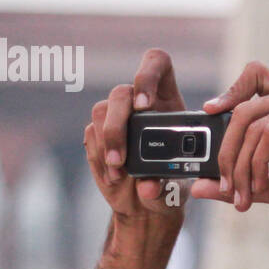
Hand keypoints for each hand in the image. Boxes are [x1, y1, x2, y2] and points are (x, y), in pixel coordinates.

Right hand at [85, 48, 187, 224]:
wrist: (148, 203)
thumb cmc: (172, 185)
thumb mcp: (177, 186)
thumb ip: (165, 185)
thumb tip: (148, 187)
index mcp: (168, 100)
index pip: (157, 64)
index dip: (147, 75)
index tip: (145, 106)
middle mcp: (139, 101)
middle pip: (121, 93)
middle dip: (117, 125)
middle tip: (122, 159)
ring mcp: (116, 115)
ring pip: (100, 111)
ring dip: (107, 143)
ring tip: (119, 172)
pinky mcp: (98, 132)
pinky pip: (91, 135)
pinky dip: (100, 157)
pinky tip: (114, 178)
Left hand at [191, 60, 268, 228]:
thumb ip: (241, 182)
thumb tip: (197, 187)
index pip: (255, 78)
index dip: (229, 90)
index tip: (209, 114)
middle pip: (244, 108)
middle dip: (227, 152)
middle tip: (227, 188)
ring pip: (253, 121)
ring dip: (240, 164)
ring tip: (244, 195)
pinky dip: (258, 161)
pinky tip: (261, 184)